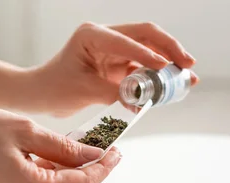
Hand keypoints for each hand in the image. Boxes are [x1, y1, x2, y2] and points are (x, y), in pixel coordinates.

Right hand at [0, 107, 121, 182]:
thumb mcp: (25, 130)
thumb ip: (65, 147)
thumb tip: (94, 155)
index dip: (103, 168)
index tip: (117, 151)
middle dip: (87, 168)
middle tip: (98, 143)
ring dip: (67, 172)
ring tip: (71, 145)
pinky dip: (49, 178)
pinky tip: (49, 157)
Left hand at [34, 22, 198, 116]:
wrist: (41, 94)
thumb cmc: (54, 89)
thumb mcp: (85, 92)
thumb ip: (116, 93)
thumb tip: (143, 100)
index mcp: (93, 35)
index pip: (129, 40)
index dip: (150, 55)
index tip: (167, 68)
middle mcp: (105, 36)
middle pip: (146, 35)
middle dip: (170, 50)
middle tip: (188, 66)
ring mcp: (112, 49)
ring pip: (148, 49)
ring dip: (168, 63)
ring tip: (186, 79)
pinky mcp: (116, 63)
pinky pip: (142, 66)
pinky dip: (156, 77)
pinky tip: (170, 87)